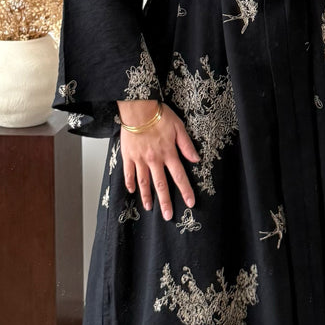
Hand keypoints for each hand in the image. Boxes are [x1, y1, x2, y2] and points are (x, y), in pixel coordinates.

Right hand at [117, 101, 199, 220]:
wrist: (137, 108)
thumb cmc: (158, 115)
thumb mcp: (179, 128)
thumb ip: (187, 145)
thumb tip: (196, 159)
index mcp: (168, 154)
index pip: (179, 177)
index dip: (185, 191)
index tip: (190, 203)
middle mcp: (154, 160)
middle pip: (161, 185)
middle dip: (165, 202)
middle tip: (168, 216)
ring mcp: (140, 159)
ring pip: (144, 182)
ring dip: (147, 197)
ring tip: (149, 208)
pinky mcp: (128, 156)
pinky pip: (128, 173)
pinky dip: (130, 183)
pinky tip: (132, 191)